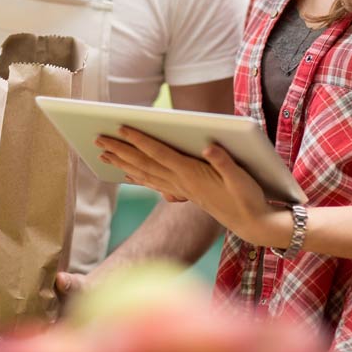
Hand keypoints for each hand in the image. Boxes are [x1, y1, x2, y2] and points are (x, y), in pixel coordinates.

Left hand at [97, 127, 291, 247]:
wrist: (253, 224)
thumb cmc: (249, 198)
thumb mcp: (242, 179)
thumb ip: (225, 163)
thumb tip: (209, 147)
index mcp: (192, 174)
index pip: (159, 153)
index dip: (139, 140)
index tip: (121, 127)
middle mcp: (180, 182)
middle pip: (144, 163)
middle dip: (120, 150)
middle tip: (98, 138)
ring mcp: (180, 189)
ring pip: (144, 174)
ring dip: (122, 162)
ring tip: (103, 153)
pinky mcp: (183, 193)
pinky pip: (153, 182)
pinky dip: (136, 175)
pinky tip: (125, 171)